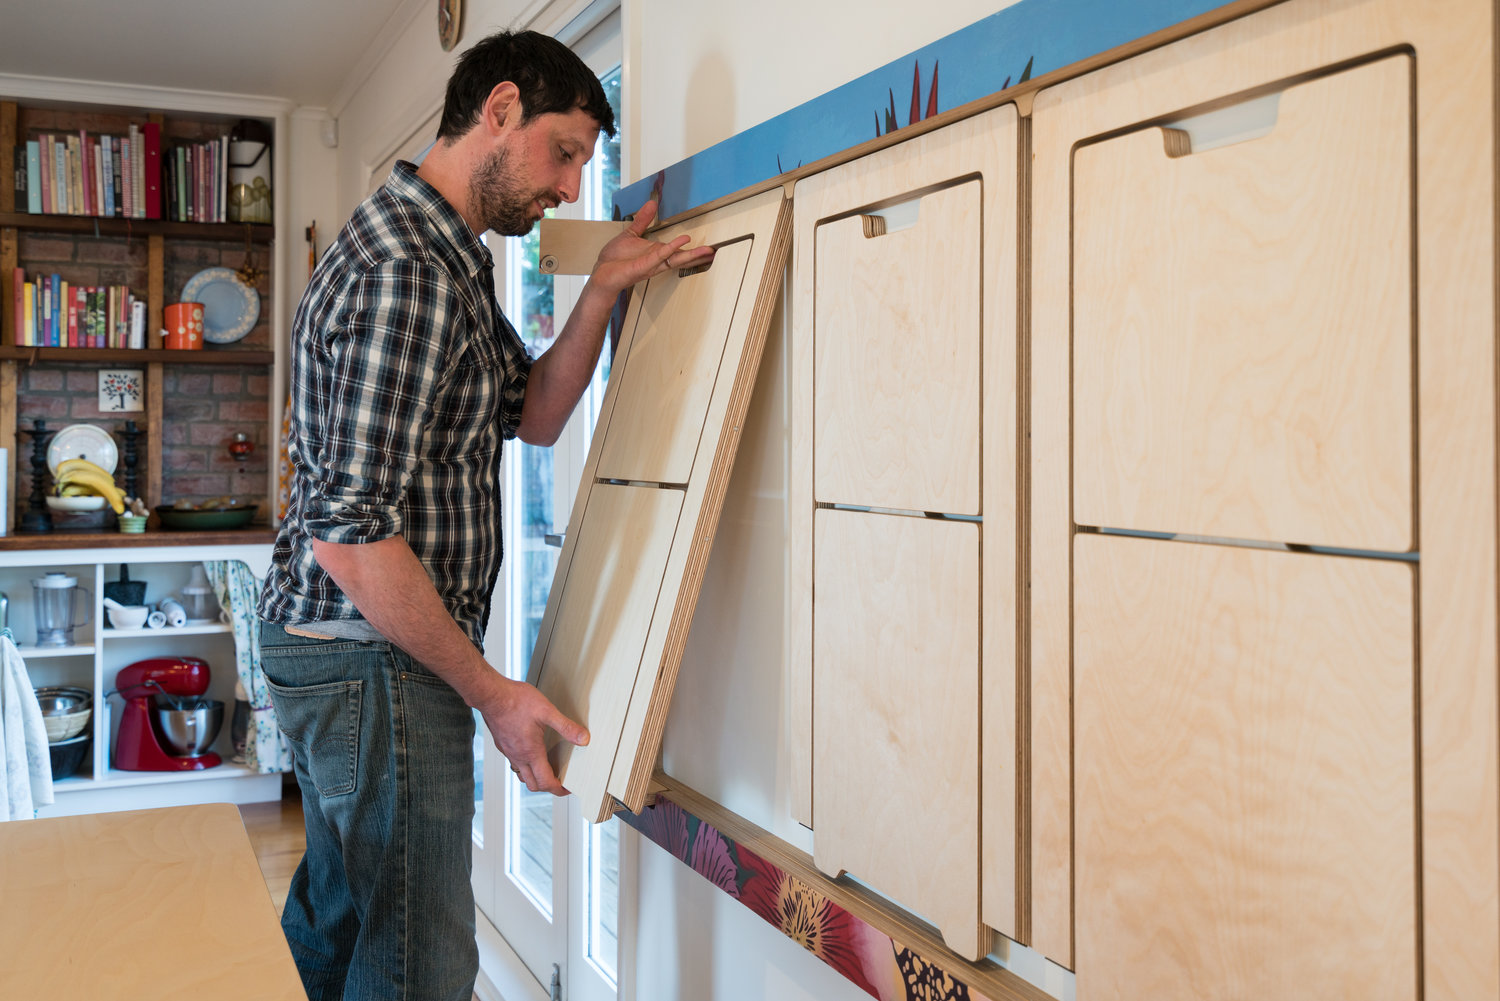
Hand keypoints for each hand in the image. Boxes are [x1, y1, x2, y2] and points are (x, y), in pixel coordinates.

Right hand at [477, 676, 588, 794]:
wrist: (491, 695)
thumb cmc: (516, 701)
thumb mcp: (547, 711)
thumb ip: (566, 727)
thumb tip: (584, 739)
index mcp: (531, 753)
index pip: (546, 782)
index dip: (559, 789)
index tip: (567, 788)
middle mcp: (518, 757)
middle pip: (533, 785)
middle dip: (548, 787)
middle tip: (559, 781)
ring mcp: (508, 752)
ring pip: (522, 775)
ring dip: (535, 777)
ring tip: (547, 768)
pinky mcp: (502, 745)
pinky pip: (514, 763)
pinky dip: (525, 765)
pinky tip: (531, 752)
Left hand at [588, 199, 714, 296]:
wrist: (601, 273)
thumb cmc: (614, 259)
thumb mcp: (631, 234)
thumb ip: (642, 220)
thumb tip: (652, 204)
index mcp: (655, 253)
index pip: (677, 251)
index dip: (692, 249)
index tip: (707, 248)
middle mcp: (656, 260)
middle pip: (681, 257)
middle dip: (698, 255)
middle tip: (713, 252)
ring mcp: (651, 263)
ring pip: (675, 258)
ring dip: (691, 255)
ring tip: (707, 250)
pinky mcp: (644, 265)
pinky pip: (660, 255)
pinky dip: (671, 248)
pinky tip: (682, 241)